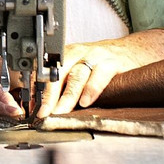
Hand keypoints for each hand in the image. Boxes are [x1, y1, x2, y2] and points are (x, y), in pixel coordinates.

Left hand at [35, 25, 163, 118]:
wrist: (134, 50)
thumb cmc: (101, 64)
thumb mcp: (78, 69)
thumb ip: (62, 86)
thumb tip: (41, 108)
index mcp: (64, 56)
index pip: (44, 73)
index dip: (36, 91)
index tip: (30, 108)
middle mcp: (77, 54)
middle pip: (57, 74)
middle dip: (47, 95)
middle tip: (41, 114)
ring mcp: (95, 56)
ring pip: (76, 75)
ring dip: (67, 96)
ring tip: (60, 112)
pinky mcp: (113, 62)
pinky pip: (99, 75)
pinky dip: (91, 89)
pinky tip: (86, 102)